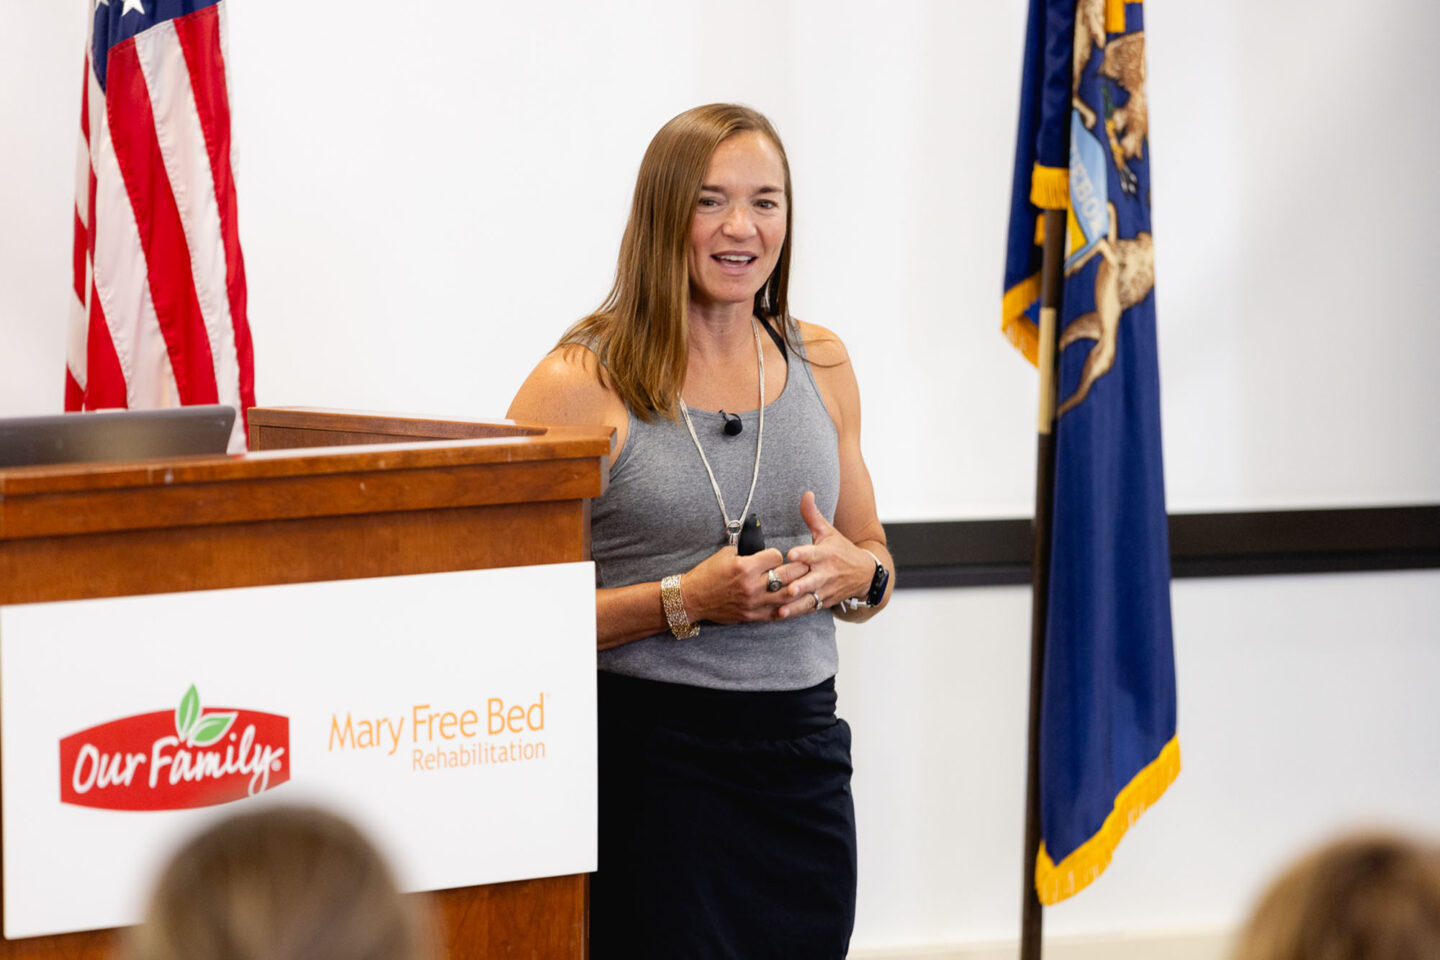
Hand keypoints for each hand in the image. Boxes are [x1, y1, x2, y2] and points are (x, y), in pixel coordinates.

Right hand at [683, 545, 809, 624]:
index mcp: (746, 567)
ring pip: (786, 596)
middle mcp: (752, 586)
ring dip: (798, 588)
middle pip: (787, 575)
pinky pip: (776, 613)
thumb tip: (760, 541)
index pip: (777, 556)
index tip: (777, 556)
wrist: (693, 597)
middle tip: (806, 565)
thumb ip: (746, 550)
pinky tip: (794, 602)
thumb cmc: (708, 573)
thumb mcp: (726, 553)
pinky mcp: (752, 616)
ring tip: (805, 583)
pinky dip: (787, 607)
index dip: (779, 554)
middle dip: (798, 568)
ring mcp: (753, 603)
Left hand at [777, 491, 872, 618]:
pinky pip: (808, 609)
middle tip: (785, 588)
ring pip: (809, 598)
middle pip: (810, 580)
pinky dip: (795, 613)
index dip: (803, 553)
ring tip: (780, 609)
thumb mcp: (829, 532)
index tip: (791, 553)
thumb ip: (812, 515)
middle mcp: (825, 573)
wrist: (865, 575)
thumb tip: (806, 493)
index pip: (813, 553)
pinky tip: (780, 616)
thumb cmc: (842, 550)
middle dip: (798, 585)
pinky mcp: (822, 601)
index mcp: (825, 554)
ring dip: (795, 605)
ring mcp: (824, 589)